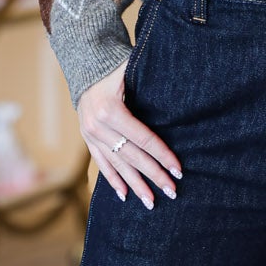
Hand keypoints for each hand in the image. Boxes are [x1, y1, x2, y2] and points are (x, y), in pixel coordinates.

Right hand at [78, 62, 181, 209]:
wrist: (85, 64)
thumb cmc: (115, 66)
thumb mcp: (132, 72)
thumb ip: (150, 88)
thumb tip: (179, 103)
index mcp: (111, 111)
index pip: (143, 140)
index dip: (162, 156)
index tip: (178, 171)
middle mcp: (97, 126)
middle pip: (132, 156)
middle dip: (153, 176)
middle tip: (171, 192)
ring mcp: (90, 134)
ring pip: (117, 164)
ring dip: (135, 185)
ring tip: (151, 202)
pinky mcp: (87, 138)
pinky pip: (101, 163)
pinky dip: (113, 179)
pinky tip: (125, 195)